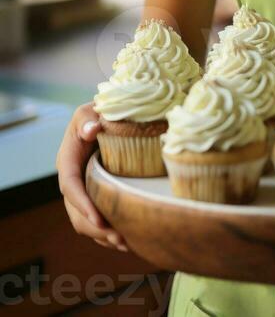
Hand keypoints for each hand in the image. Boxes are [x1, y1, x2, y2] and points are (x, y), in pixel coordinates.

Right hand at [56, 103, 127, 251]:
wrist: (110, 117)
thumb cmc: (100, 111)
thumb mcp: (90, 110)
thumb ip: (87, 119)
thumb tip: (92, 130)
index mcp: (67, 160)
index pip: (70, 186)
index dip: (82, 204)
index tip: (99, 220)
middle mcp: (72, 179)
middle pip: (76, 212)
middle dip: (95, 228)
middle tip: (119, 238)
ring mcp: (82, 191)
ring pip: (85, 222)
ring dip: (102, 236)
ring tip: (125, 243)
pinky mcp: (94, 197)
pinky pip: (96, 221)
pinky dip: (108, 233)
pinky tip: (127, 240)